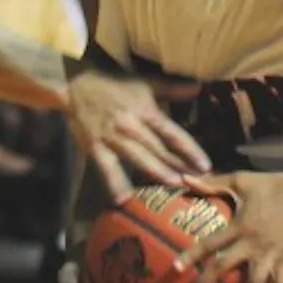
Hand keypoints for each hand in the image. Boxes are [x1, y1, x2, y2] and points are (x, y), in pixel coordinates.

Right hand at [68, 71, 210, 201]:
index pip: (171, 132)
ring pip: (138, 158)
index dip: (189, 149)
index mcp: (144, 110)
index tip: (205, 164)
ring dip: (157, 172)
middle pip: (159, 148)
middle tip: (197, 180)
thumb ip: (172, 89)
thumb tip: (198, 87)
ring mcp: (113, 138)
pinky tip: (124, 199)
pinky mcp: (95, 148)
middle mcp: (131, 125)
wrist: (77, 87)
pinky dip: (115, 183)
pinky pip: (106, 168)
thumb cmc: (116, 85)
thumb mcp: (145, 83)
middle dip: (179, 165)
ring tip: (175, 184)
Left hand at [174, 173, 282, 282]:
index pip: (211, 243)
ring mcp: (271, 255)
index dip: (192, 255)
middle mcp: (253, 244)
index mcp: (240, 225)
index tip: (176, 268)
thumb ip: (213, 182)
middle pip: (225, 268)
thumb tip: (185, 177)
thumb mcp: (242, 180)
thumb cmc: (274, 185)